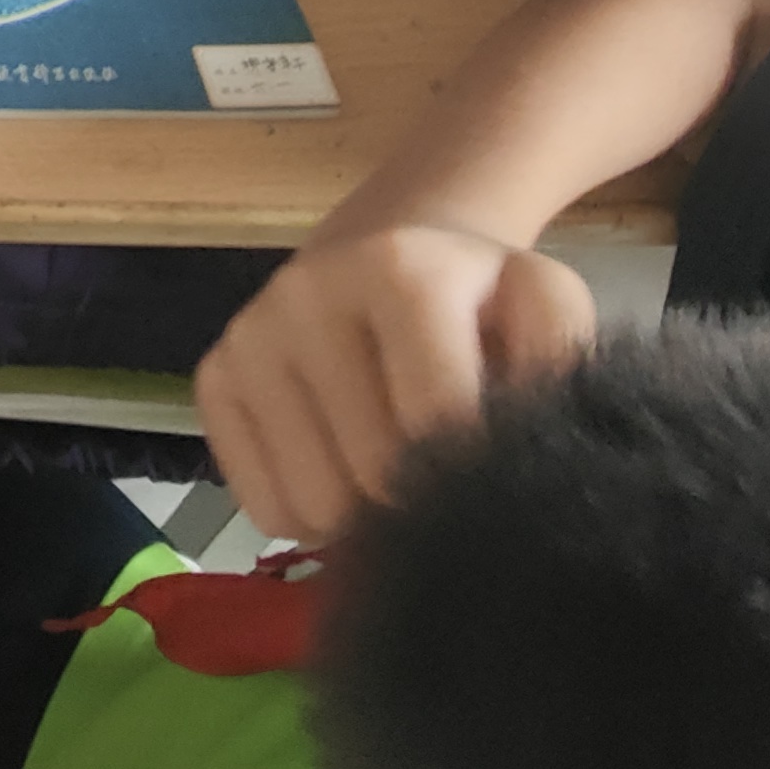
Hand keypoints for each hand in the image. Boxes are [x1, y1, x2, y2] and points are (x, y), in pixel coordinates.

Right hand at [192, 222, 597, 545]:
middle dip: (422, 498)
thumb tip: (529, 474)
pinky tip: (344, 469)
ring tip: (398, 471)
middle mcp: (306, 293)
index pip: (436, 424)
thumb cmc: (481, 301)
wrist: (393, 248)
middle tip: (447, 473)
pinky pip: (264, 509)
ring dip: (366, 520)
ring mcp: (250, 336)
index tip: (497, 472)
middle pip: (374, 476)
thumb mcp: (545, 312)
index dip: (476, 474)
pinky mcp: (212, 378)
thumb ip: (558, 375)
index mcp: (400, 269)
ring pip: (315, 507)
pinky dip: (312, 519)